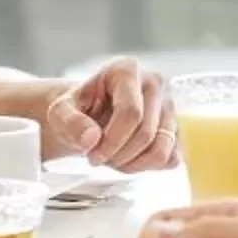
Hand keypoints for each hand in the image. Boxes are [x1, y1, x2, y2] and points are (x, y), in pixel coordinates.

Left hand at [44, 58, 177, 172]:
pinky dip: (148, 167)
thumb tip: (91, 139)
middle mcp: (155, 83)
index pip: (131, 112)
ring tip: (112, 159)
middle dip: (118, 155)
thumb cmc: (78, 109)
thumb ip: (69, 122)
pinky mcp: (177, 129)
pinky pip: (171, 158)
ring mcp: (170, 106)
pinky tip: (128, 160)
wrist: (89, 114)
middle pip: (146, 133)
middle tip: (97, 157)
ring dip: (133, 164)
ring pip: (162, 149)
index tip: (93, 154)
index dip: (111, 141)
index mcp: (127, 70)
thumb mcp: (61, 112)